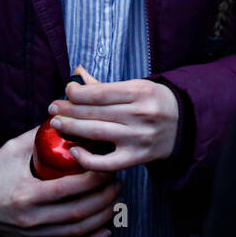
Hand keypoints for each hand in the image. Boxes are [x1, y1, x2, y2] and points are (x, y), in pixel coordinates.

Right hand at [0, 125, 121, 236]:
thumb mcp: (13, 149)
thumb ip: (40, 135)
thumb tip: (67, 118)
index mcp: (25, 194)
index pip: (69, 188)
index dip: (94, 178)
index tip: (107, 166)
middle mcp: (30, 219)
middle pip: (78, 211)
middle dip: (104, 197)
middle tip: (117, 181)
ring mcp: (34, 235)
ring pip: (77, 231)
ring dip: (102, 216)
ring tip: (115, 199)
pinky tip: (105, 229)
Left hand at [49, 65, 179, 171]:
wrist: (183, 124)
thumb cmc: (153, 102)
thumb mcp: (135, 87)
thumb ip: (104, 85)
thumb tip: (76, 74)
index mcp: (140, 92)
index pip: (99, 93)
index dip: (77, 93)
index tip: (65, 92)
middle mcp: (140, 114)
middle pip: (95, 112)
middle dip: (69, 110)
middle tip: (53, 109)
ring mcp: (139, 138)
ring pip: (97, 133)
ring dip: (72, 128)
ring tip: (56, 124)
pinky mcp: (137, 157)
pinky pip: (106, 162)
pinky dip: (87, 158)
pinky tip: (74, 150)